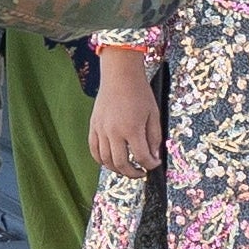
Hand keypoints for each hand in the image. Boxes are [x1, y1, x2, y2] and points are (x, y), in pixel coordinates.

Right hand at [86, 50, 162, 173]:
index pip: (141, 157)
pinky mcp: (94, 126)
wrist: (120, 75)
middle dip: (132, 173)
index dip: (150, 165)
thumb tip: (153, 157)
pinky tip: (110, 161)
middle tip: (140, 172)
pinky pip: (94, 150)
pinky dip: (101, 160)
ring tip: (126, 168)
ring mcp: (101, 130)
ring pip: (105, 160)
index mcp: (132, 129)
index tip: (154, 164)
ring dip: (116, 169)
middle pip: (121, 164)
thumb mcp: (154, 115)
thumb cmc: (139, 92)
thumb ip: (154, 138)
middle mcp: (114, 132)